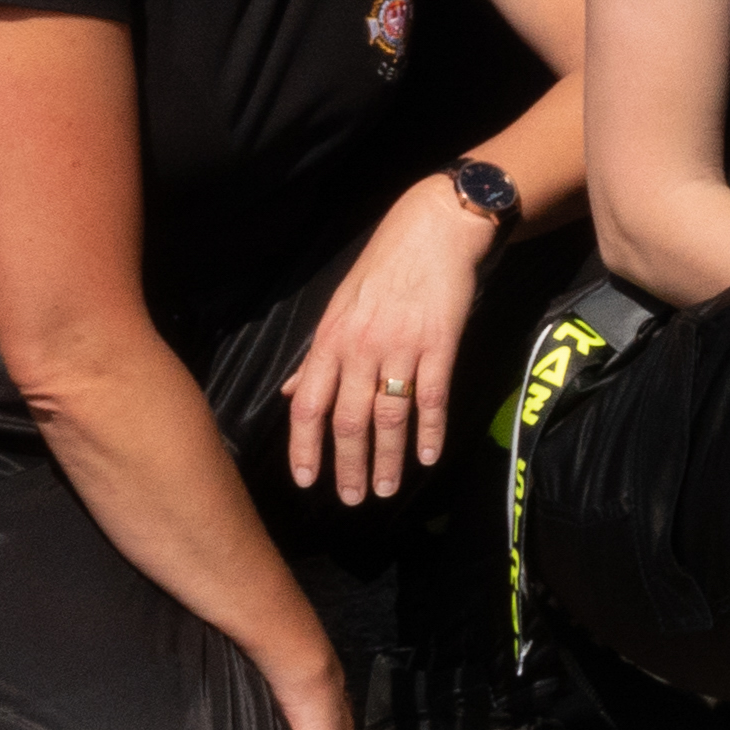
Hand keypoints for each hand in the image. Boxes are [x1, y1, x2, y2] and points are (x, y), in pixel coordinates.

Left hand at [281, 190, 496, 501]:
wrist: (433, 229)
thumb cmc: (383, 268)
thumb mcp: (338, 307)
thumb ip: (317, 356)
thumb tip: (290, 392)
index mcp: (331, 340)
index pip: (309, 404)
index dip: (304, 446)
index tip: (306, 480)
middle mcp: (361, 348)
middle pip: (349, 420)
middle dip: (348, 466)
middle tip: (352, 499)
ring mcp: (401, 347)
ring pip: (389, 417)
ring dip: (387, 460)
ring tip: (386, 490)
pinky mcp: (440, 344)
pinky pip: (431, 398)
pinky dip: (430, 431)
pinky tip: (430, 457)